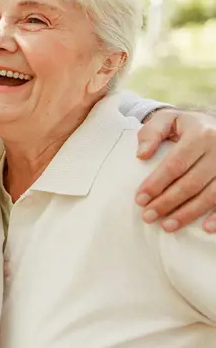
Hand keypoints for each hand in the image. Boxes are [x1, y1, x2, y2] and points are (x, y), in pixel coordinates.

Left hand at [136, 108, 215, 232]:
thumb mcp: (167, 119)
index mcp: (200, 134)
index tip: (140, 199)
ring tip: (167, 226)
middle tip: (148, 216)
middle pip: (191, 183)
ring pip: (211, 195)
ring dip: (189, 214)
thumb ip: (151, 133)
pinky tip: (206, 228)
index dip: (157, 184)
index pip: (175, 164)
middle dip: (168, 202)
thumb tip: (141, 155)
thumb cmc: (187, 125)